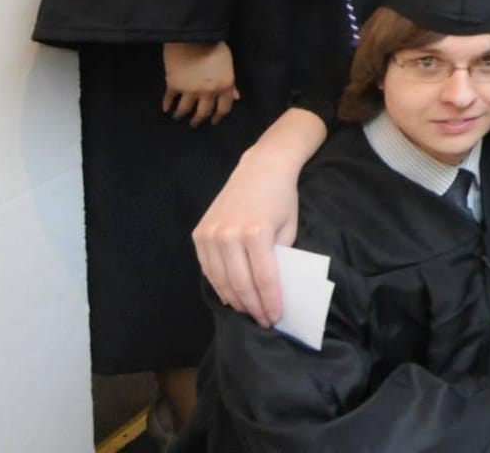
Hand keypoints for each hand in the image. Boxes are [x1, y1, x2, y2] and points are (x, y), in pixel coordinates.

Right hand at [164, 42, 238, 126]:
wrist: (192, 37)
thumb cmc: (214, 46)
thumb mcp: (228, 64)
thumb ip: (231, 83)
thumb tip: (236, 97)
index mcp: (225, 86)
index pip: (224, 108)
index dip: (219, 117)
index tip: (214, 122)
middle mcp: (208, 92)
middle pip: (203, 113)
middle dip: (198, 120)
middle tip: (194, 124)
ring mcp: (190, 90)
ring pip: (185, 109)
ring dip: (181, 115)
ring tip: (178, 117)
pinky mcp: (174, 85)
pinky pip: (170, 99)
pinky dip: (167, 105)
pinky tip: (166, 109)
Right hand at [193, 113, 324, 324]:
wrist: (261, 168)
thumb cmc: (282, 198)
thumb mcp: (289, 227)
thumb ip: (280, 257)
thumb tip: (275, 289)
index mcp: (255, 233)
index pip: (263, 279)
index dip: (270, 302)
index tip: (275, 317)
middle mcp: (228, 235)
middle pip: (240, 284)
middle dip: (253, 307)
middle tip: (263, 320)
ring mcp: (210, 234)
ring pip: (221, 280)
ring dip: (235, 301)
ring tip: (249, 312)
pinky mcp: (199, 233)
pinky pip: (208, 268)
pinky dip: (219, 285)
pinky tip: (231, 296)